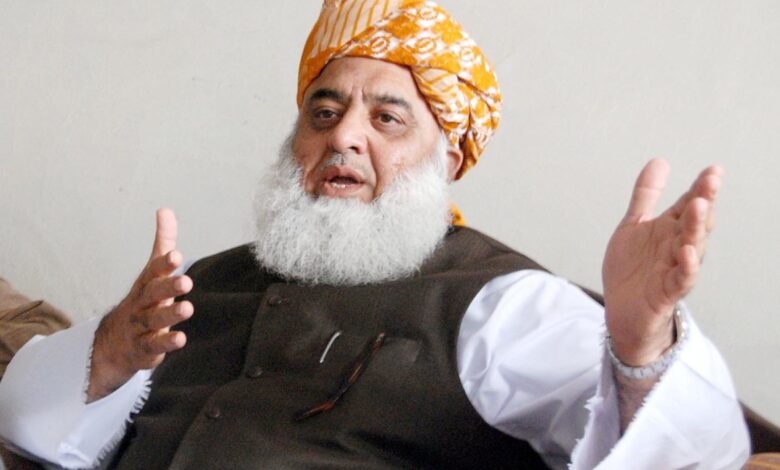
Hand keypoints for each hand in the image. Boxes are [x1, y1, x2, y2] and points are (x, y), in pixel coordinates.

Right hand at [87, 208, 193, 401]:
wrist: (112, 343)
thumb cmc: (142, 301)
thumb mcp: (152, 273)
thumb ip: (163, 244)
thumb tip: (165, 210)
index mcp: (146, 284)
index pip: (153, 271)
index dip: (164, 264)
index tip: (176, 255)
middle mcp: (141, 304)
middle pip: (152, 294)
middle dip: (168, 287)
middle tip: (186, 282)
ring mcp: (140, 327)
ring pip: (154, 320)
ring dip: (170, 315)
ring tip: (188, 309)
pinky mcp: (144, 349)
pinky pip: (153, 346)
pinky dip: (165, 343)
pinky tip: (180, 339)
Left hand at [603, 159, 720, 365]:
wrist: (621, 310)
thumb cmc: (632, 268)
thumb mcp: (634, 225)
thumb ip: (646, 195)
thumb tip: (660, 161)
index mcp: (670, 229)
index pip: (689, 204)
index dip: (700, 188)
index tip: (713, 169)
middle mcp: (678, 246)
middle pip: (695, 221)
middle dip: (704, 201)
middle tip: (712, 180)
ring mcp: (675, 268)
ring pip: (692, 246)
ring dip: (696, 227)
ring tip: (700, 206)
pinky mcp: (668, 291)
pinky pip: (682, 278)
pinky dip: (686, 266)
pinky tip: (688, 252)